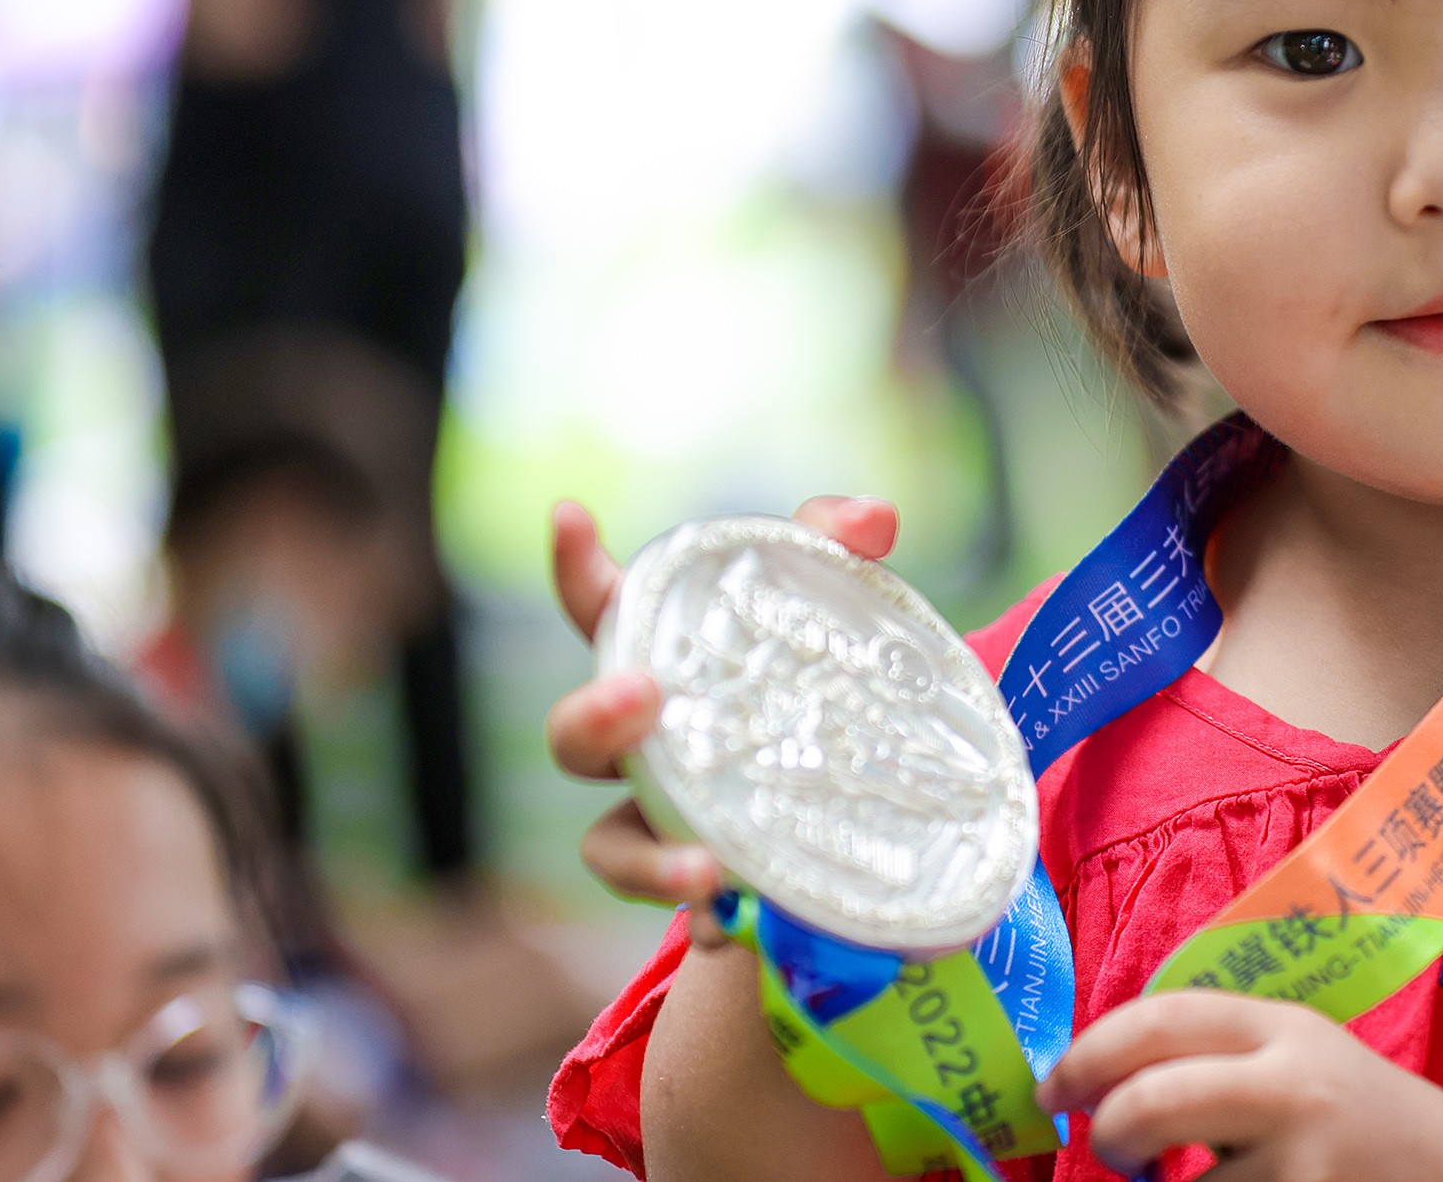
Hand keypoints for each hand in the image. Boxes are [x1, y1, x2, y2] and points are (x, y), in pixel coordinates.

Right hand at [543, 495, 901, 946]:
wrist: (858, 814)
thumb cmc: (815, 689)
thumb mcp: (831, 616)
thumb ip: (839, 553)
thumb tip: (872, 521)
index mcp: (666, 666)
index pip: (606, 613)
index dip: (579, 568)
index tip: (570, 516)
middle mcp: (647, 749)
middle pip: (575, 739)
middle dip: (593, 718)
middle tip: (642, 698)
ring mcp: (668, 822)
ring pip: (611, 848)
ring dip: (646, 859)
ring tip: (704, 869)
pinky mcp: (714, 890)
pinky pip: (693, 918)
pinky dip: (715, 922)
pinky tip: (740, 927)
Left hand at [1038, 991, 1442, 1181]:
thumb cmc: (1363, 1120)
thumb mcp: (1300, 1054)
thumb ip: (1216, 1051)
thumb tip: (1094, 1075)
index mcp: (1283, 1025)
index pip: (1158, 1019)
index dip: (1085, 1053)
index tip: (1055, 1090)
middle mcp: (1294, 1086)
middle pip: (1151, 1101)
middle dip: (1108, 1133)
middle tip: (1108, 1151)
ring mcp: (1305, 1164)